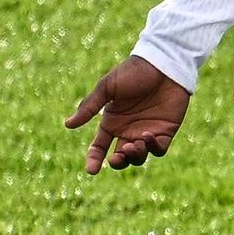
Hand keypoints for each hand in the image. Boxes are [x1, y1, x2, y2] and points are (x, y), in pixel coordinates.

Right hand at [67, 55, 189, 171]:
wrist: (162, 64)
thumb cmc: (133, 72)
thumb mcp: (107, 88)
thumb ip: (89, 107)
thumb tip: (67, 125)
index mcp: (111, 122)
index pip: (99, 147)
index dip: (94, 160)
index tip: (91, 170)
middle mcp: (127, 130)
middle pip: (120, 158)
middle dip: (118, 162)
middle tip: (117, 155)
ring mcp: (146, 132)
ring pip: (139, 157)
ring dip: (134, 156)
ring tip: (133, 144)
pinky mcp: (165, 132)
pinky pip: (158, 149)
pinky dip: (152, 148)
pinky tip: (146, 136)